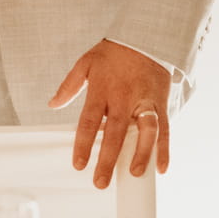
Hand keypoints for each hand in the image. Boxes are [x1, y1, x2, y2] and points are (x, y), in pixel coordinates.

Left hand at [49, 39, 170, 187]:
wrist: (146, 36)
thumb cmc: (113, 52)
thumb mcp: (85, 63)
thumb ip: (69, 86)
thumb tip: (53, 104)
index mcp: (102, 89)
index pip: (90, 121)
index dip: (84, 144)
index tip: (79, 164)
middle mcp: (124, 98)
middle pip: (116, 132)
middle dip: (108, 159)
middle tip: (100, 181)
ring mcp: (145, 102)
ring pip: (145, 132)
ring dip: (141, 154)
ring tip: (135, 174)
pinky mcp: (161, 103)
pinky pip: (165, 129)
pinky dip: (165, 149)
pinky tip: (162, 167)